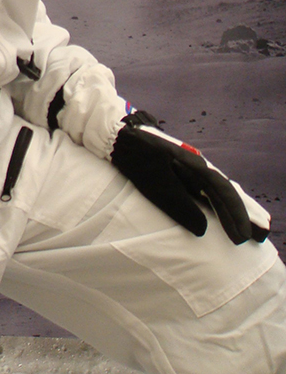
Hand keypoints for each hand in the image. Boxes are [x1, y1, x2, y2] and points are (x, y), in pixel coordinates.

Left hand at [111, 112, 267, 244]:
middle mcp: (196, 165)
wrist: (118, 136)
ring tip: (244, 229)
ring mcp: (188, 167)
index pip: (223, 193)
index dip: (235, 216)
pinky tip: (218, 212)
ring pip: (216, 190)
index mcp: (194, 165)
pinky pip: (203, 189)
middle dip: (240, 215)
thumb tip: (202, 229)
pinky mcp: (179, 170)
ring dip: (229, 209)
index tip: (243, 237)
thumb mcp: (154, 183)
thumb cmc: (136, 157)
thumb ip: (178, 205)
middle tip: (255, 237)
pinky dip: (215, 202)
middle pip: (225, 191)